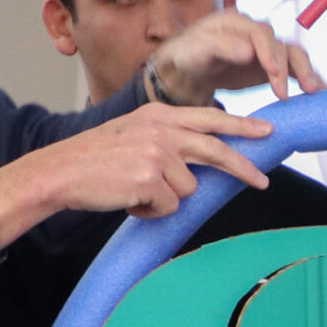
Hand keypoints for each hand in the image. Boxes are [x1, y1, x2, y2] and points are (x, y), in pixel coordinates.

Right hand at [0, 104, 272, 243]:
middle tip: (263, 182)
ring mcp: (156, 154)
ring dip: (166, 199)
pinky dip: (151, 211)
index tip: (267, 132)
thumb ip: (167, 139)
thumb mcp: (133, 133)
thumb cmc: (94, 159)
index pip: (209, 118)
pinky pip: (169, 208)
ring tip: (135, 191)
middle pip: (216, 150)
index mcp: (158, 114)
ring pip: (188, 189)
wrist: (59, 172)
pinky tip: (128, 200)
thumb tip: (200, 163)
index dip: (240, 127)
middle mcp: (161, 130)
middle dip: (243, 168)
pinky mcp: (150, 179)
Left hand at [147, 10, 324, 105]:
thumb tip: (248, 51)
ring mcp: (267, 49)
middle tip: (290, 93)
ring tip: (314, 92)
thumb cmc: (189, 56)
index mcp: (237, 22)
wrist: (190, 70)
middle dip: (290, 69)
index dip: (269, 52)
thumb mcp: (196, 50)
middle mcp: (256, 32)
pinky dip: (310, 79)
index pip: (260, 34)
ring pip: (294, 56)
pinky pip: (296, 70)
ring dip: (306, 73)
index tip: (272, 72)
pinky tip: (322, 93)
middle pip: (282, 45)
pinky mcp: (274, 65)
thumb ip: (220, 47)